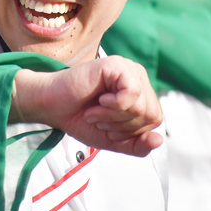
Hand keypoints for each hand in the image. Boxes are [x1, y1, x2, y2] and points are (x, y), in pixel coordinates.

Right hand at [11, 56, 162, 156]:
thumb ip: (137, 145)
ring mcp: (127, 69)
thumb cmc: (80, 118)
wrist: (52, 107)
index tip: (107, 126)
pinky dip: (112, 106)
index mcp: (140, 92)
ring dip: (113, 117)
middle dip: (123, 126)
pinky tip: (98, 101)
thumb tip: (159, 140)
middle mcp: (137, 78)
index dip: (130, 132)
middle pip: (151, 114)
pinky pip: (131, 93)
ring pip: (141, 106)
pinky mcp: (116, 65)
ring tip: (96, 110)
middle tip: (100, 118)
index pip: (155, 120)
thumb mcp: (114, 140)